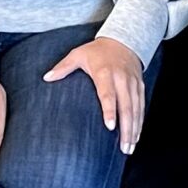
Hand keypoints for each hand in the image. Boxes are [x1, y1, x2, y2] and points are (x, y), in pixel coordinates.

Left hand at [45, 36, 145, 151]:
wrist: (123, 39)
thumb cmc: (98, 50)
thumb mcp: (78, 54)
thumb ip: (63, 67)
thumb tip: (46, 78)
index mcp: (105, 72)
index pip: (108, 94)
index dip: (110, 111)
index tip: (110, 126)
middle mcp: (121, 79)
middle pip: (126, 107)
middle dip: (126, 128)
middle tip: (124, 147)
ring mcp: (132, 84)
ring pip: (136, 109)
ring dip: (134, 129)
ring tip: (130, 147)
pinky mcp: (140, 87)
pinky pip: (141, 107)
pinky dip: (140, 122)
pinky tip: (136, 136)